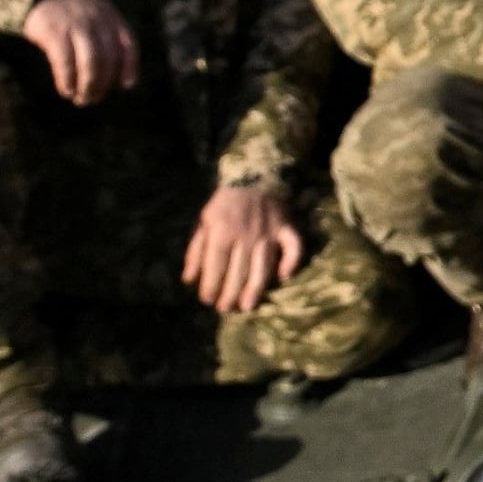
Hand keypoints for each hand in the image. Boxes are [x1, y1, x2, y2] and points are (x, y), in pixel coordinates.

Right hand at [21, 0, 141, 105]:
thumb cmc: (71, 10)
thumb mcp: (96, 13)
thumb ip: (107, 36)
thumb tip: (118, 77)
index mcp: (110, 15)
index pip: (128, 43)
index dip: (129, 66)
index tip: (126, 85)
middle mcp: (96, 19)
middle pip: (108, 58)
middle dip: (103, 84)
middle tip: (92, 98)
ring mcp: (75, 25)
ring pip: (90, 63)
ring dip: (88, 86)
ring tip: (81, 99)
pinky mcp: (53, 32)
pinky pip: (65, 63)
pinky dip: (68, 81)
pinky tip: (66, 90)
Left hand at [181, 183, 310, 314]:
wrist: (255, 173)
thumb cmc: (226, 202)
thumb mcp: (204, 221)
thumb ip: (196, 250)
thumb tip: (189, 279)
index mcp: (222, 230)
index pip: (216, 265)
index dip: (210, 285)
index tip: (206, 299)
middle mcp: (246, 234)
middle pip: (238, 271)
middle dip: (229, 294)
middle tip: (224, 309)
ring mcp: (269, 232)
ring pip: (263, 267)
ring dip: (255, 289)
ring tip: (247, 306)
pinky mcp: (286, 228)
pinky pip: (293, 247)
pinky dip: (291, 262)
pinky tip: (284, 277)